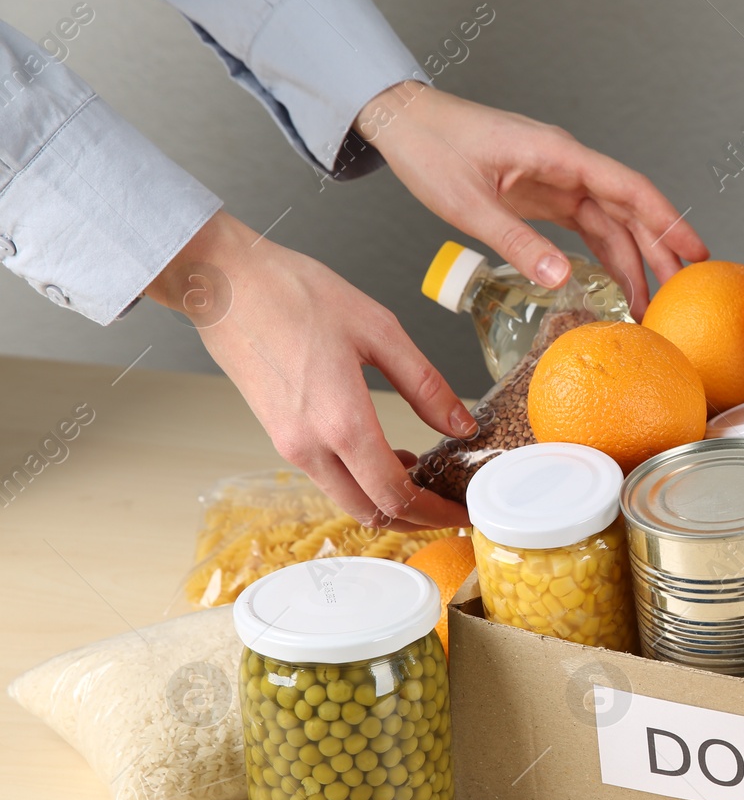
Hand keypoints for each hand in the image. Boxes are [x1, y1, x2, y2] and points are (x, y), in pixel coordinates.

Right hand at [148, 212, 472, 530]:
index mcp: (342, 423)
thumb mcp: (380, 331)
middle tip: (450, 503)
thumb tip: (460, 424)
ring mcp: (289, 445)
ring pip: (347, 498)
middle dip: (416, 517)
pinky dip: (361, 480)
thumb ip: (426, 385)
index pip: (395, 495)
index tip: (463, 512)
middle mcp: (311, 446)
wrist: (224, 282)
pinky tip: (385, 452)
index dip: (435, 512)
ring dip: (387, 499)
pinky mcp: (278, 435)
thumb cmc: (295, 294)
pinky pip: (327, 476)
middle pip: (371, 512)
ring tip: (424, 474)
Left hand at [364, 83, 706, 313]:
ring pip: (610, 222)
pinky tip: (614, 285)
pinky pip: (585, 227)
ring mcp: (556, 179)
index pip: (628, 188)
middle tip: (681, 292)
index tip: (693, 252)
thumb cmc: (430, 146)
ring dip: (632, 261)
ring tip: (648, 303)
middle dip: (659, 250)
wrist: (401, 122)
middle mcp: (565, 165)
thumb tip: (561, 278)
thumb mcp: (468, 202)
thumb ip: (516, 241)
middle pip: (628, 209)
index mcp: (557, 154)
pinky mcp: (543, 193)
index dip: (666, 221)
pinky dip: (603, 256)